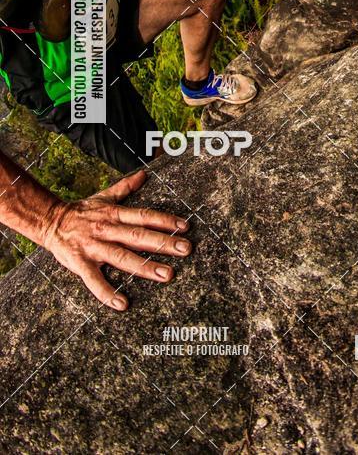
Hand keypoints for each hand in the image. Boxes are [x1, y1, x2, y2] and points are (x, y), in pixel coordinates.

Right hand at [43, 170, 190, 310]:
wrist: (49, 221)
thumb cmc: (81, 211)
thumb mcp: (104, 196)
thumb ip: (125, 187)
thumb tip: (143, 174)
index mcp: (114, 214)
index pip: (144, 216)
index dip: (165, 220)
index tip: (185, 226)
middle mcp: (107, 229)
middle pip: (139, 236)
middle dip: (163, 242)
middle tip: (186, 249)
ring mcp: (94, 247)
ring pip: (123, 257)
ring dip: (145, 266)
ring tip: (167, 274)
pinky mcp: (80, 263)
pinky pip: (94, 280)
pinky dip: (107, 293)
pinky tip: (122, 304)